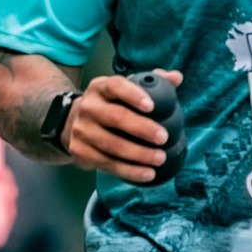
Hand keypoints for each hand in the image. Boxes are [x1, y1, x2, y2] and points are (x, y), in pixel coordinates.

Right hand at [65, 71, 182, 183]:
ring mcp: (81, 131)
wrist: (74, 124)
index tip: (152, 106)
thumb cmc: (111, 105)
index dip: (133, 95)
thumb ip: (152, 82)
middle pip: (115, 117)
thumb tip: (176, 77)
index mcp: (100, 87)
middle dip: (142, 129)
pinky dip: (130, 171)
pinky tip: (147, 173)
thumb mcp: (126, 90)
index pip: (115, 86)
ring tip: (160, 158)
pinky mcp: (80, 152)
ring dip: (139, 154)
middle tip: (164, 138)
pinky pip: (108, 164)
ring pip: (112, 145)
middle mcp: (88, 107)